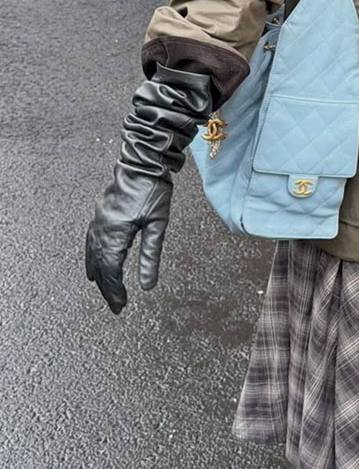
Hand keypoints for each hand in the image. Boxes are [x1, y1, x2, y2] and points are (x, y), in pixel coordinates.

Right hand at [85, 65, 213, 314]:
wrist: (144, 162)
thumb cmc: (154, 191)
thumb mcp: (158, 225)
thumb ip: (151, 255)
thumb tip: (148, 285)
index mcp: (115, 233)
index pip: (111, 271)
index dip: (115, 290)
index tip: (122, 305)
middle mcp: (102, 228)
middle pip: (99, 265)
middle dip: (107, 287)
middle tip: (116, 306)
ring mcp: (98, 220)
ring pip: (93, 254)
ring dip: (98, 273)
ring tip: (103, 289)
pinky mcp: (101, 213)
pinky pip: (91, 241)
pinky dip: (92, 256)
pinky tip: (94, 262)